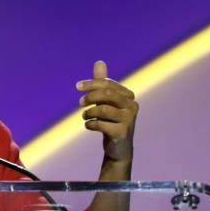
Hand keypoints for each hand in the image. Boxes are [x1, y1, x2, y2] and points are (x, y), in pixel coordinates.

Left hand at [77, 60, 137, 177]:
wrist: (118, 148)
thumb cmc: (111, 121)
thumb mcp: (106, 101)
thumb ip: (102, 83)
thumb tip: (99, 62)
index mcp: (128, 96)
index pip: (109, 84)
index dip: (92, 83)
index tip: (77, 86)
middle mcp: (132, 106)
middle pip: (108, 94)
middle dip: (91, 96)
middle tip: (80, 103)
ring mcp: (129, 120)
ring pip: (104, 109)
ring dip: (89, 112)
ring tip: (85, 116)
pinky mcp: (122, 133)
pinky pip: (102, 124)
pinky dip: (91, 123)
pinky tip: (88, 125)